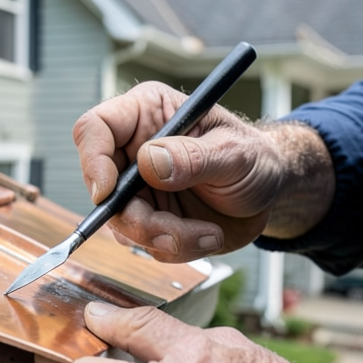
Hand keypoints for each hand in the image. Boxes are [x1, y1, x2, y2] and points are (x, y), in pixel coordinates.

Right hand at [73, 82, 333, 261]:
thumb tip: (149, 162)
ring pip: (123, 224)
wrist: (270, 192)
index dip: (92, 160)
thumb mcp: (234, 152)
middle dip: (137, 218)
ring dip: (164, 237)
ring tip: (209, 233)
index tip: (107, 193)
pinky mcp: (150, 220)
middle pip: (102, 188)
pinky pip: (146, 245)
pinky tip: (208, 236)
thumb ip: (194, 156)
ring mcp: (139, 190)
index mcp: (147, 114)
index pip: (95, 129)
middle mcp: (134, 151)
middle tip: (175, 229)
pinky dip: (176, 248)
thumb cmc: (254, 157)